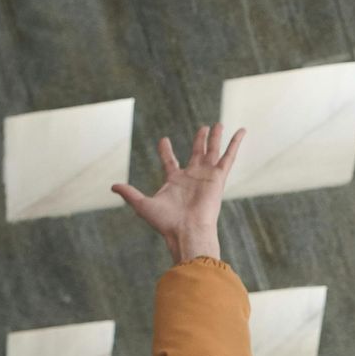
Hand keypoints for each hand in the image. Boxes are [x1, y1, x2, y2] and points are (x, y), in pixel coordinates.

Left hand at [111, 124, 243, 265]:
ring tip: (217, 124)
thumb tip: (113, 186)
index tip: (164, 140)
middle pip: (197, 153)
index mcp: (175, 181)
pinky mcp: (218, 178)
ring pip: (212, 151)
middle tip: (203, 128)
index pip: (170, 161)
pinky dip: (235, 143)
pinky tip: (241, 131)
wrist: (187, 231)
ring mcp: (206, 176)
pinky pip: (229, 156)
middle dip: (199, 140)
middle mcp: (192, 177)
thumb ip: (130, 193)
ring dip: (215, 137)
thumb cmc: (166, 222)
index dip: (166, 150)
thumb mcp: (142, 205)